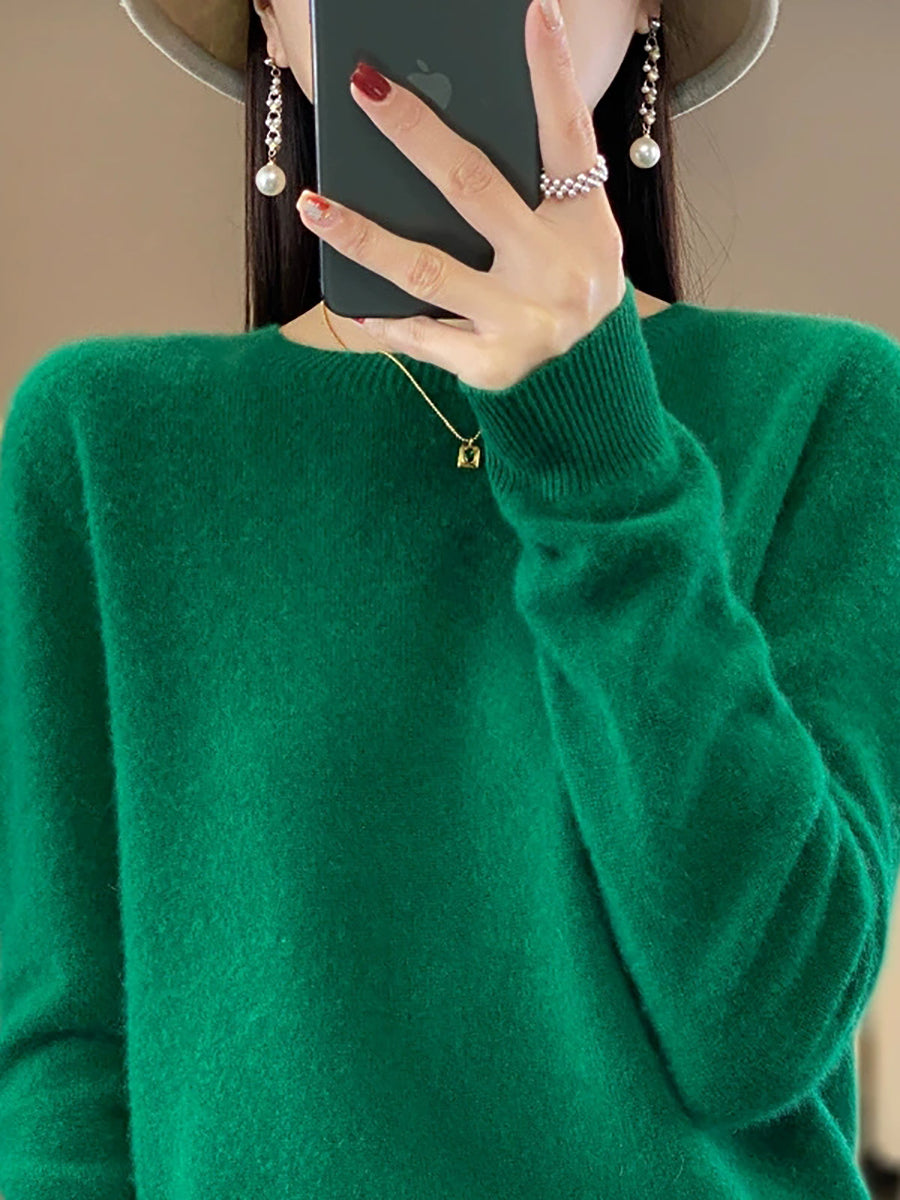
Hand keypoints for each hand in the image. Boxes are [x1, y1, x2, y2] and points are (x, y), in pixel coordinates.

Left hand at [297, 0, 625, 391]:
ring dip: (363, 237)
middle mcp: (559, 271)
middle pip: (474, 188)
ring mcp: (525, 322)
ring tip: (313, 205)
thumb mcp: (572, 241)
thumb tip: (438, 143)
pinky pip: (422, 337)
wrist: (587, 392)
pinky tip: (351, 300)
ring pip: (427, 270)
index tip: (533, 9)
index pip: (568, 137)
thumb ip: (529, 196)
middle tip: (362, 89)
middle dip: (414, 132)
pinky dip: (385, 319)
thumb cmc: (565, 295)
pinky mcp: (491, 366)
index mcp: (585, 226)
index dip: (553, 73)